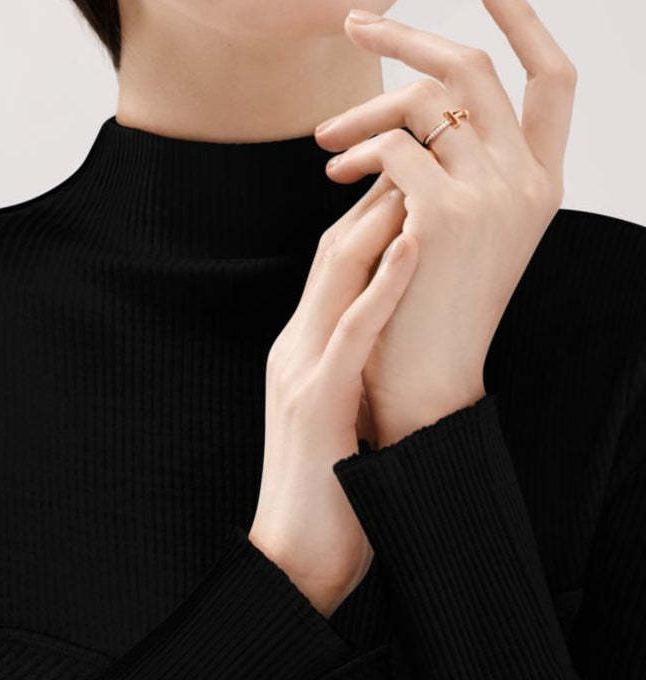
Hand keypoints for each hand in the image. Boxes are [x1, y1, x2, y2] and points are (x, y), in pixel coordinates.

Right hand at [250, 185, 418, 617]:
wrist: (293, 555)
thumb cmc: (324, 488)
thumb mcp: (331, 409)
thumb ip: (342, 363)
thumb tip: (376, 327)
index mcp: (298, 349)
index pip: (331, 266)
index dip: (367, 215)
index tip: (405, 178)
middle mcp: (293, 348)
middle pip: (331, 253)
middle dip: (372, 199)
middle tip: (413, 154)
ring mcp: (299, 371)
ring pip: (336, 274)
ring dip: (377, 220)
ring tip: (415, 176)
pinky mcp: (317, 403)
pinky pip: (354, 328)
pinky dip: (385, 282)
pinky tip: (413, 243)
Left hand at [314, 0, 576, 447]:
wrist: (425, 378)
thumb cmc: (431, 302)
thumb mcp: (455, 227)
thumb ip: (447, 168)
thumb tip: (400, 110)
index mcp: (541, 180)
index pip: (554, 78)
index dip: (526, 20)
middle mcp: (530, 179)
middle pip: (475, 67)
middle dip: (408, 36)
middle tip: (353, 22)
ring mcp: (494, 194)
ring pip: (425, 99)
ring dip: (362, 110)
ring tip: (324, 142)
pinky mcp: (447, 214)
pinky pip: (393, 143)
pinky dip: (358, 150)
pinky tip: (336, 178)